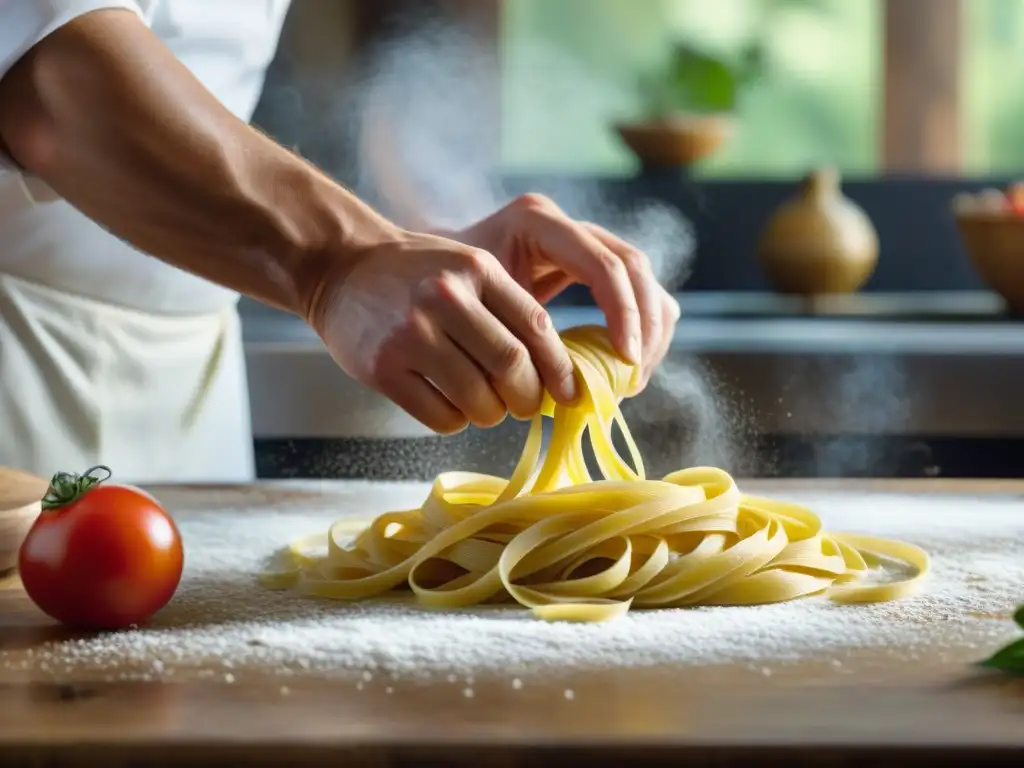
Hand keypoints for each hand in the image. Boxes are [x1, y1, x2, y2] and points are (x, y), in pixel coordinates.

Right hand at [307, 230, 577, 433]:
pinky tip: (448, 404)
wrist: (339, 268)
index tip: (570, 392)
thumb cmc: (415, 275)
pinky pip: (440, 417)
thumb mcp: (466, 268)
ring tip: (485, 405)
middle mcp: (445, 297)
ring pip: (478, 399)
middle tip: (526, 405)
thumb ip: (508, 307)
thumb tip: (555, 372)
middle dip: (528, 397)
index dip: (560, 368)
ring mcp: (410, 334)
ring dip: (492, 413)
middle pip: (512, 367)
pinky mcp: (383, 368)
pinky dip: (455, 420)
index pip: (536, 326)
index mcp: (476, 269)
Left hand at [444, 194, 679, 392]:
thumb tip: (572, 380)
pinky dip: (640, 328)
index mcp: (537, 223)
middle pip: (634, 266)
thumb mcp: (478, 308)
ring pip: (643, 278)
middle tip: (634, 374)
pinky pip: (635, 291)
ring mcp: (583, 241)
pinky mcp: (590, 265)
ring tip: (633, 377)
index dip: (624, 314)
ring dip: (650, 329)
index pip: (604, 265)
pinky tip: (627, 366)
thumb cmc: (450, 292)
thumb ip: (522, 333)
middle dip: (644, 324)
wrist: (434, 273)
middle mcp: (566, 224)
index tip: (625, 361)